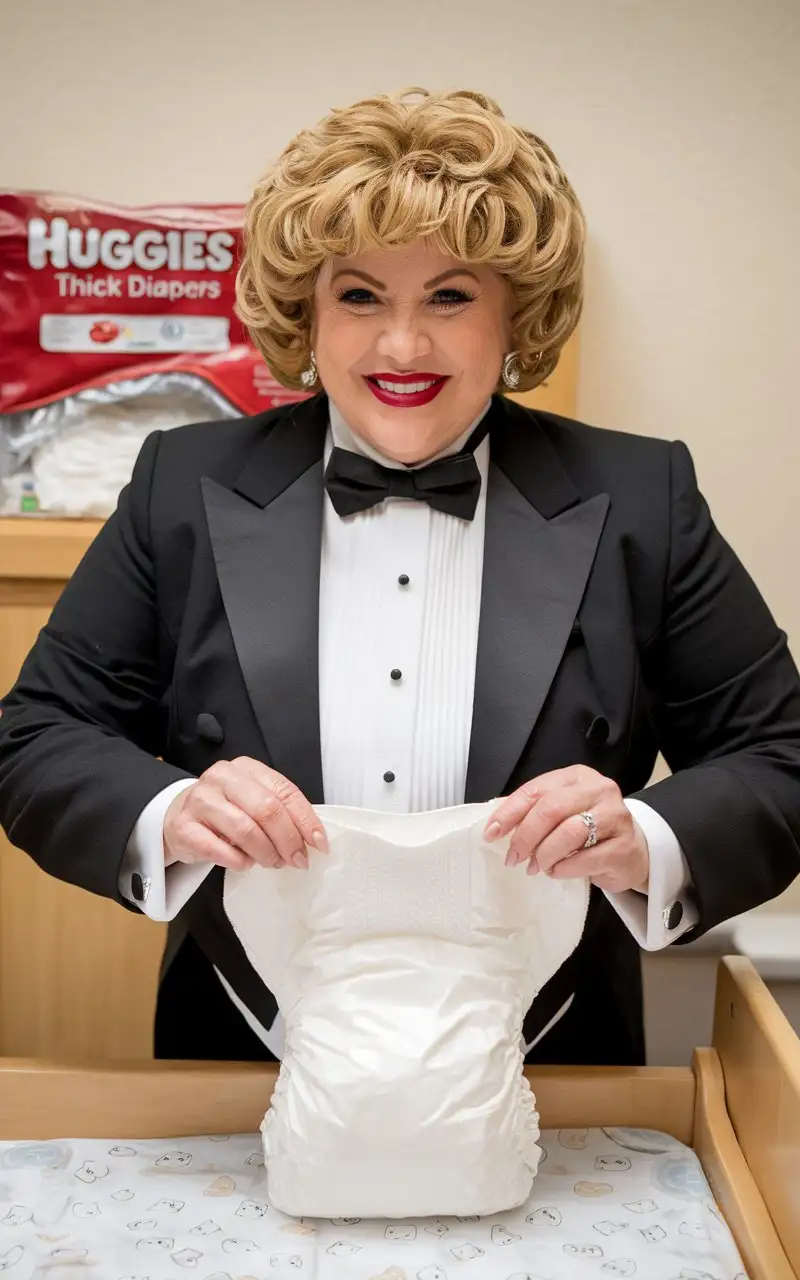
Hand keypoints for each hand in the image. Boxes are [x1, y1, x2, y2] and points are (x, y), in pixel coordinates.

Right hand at [163, 757, 327, 871]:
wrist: (177, 818)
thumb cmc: (223, 811)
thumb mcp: (252, 800)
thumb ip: (280, 811)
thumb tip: (313, 838)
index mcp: (246, 768)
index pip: (284, 791)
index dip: (306, 820)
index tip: (319, 843)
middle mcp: (222, 778)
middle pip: (267, 809)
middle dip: (289, 840)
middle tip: (298, 860)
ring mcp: (200, 800)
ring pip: (245, 830)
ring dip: (266, 853)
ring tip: (274, 863)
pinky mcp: (183, 826)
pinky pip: (219, 849)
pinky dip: (239, 861)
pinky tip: (246, 863)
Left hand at [484, 765, 649, 893]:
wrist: (635, 850)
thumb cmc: (591, 829)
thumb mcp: (563, 811)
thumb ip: (534, 811)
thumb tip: (495, 823)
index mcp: (577, 777)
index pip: (536, 790)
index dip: (509, 813)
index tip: (491, 833)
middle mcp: (599, 790)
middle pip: (551, 809)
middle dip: (525, 836)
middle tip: (514, 857)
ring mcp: (615, 817)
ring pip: (569, 833)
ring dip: (544, 854)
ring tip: (536, 866)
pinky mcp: (624, 847)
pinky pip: (586, 859)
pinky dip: (564, 868)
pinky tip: (557, 871)